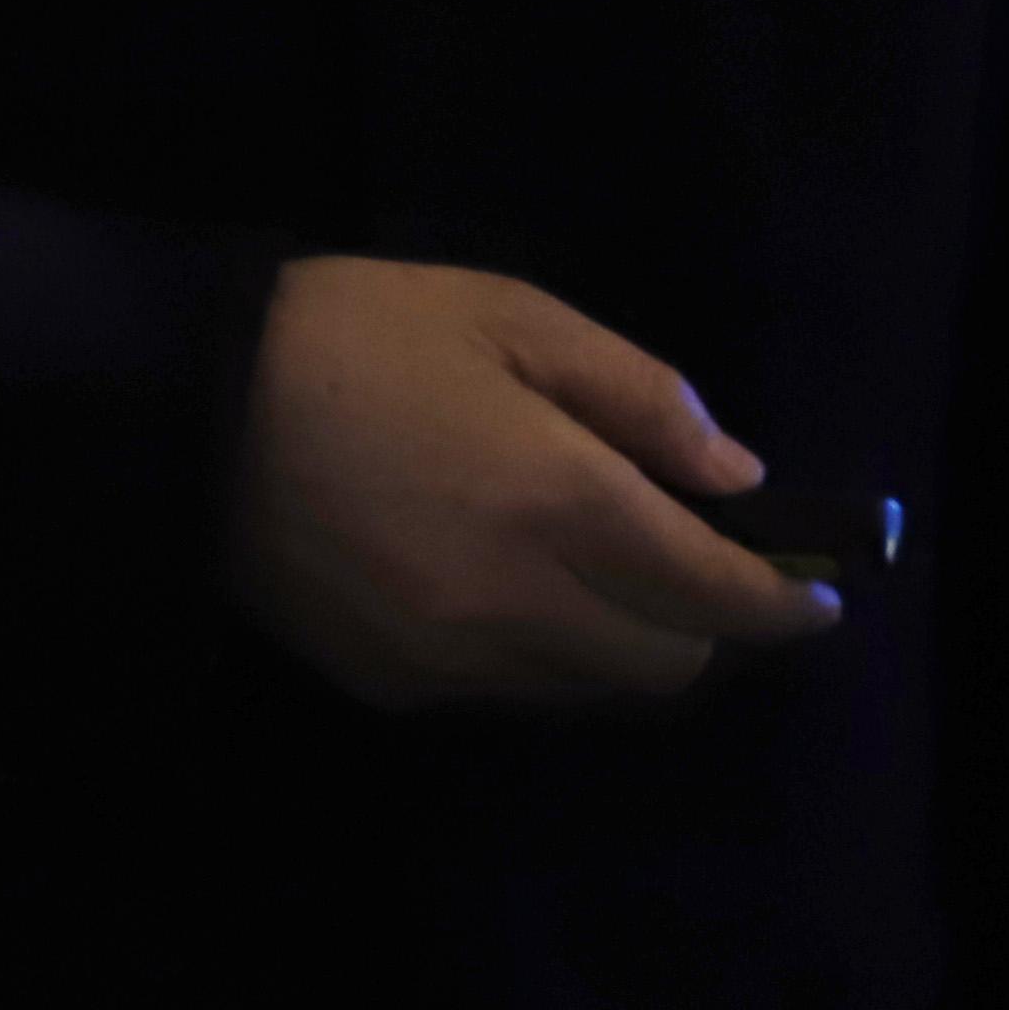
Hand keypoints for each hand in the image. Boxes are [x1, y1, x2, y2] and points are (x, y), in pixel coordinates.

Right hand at [226, 254, 841, 706]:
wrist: (185, 409)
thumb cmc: (360, 335)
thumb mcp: (515, 319)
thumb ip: (641, 399)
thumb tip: (735, 478)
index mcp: (561, 505)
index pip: (713, 595)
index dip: (783, 608)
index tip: (824, 600)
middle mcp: (520, 609)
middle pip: (664, 667)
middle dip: (702, 625)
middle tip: (695, 562)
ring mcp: (450, 662)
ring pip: (587, 690)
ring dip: (621, 642)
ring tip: (594, 564)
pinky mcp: (390, 688)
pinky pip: (505, 690)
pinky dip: (537, 650)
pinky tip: (501, 577)